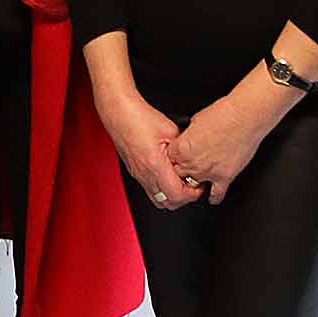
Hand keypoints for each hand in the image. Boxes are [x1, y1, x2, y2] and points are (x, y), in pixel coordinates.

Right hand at [98, 87, 195, 206]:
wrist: (119, 113)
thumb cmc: (140, 118)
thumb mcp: (170, 130)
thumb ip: (184, 149)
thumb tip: (195, 158)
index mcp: (155, 165)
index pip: (177, 194)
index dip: (192, 194)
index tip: (199, 184)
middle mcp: (144, 174)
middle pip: (167, 203)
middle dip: (183, 198)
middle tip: (192, 185)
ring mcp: (138, 175)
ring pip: (158, 200)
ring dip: (172, 195)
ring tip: (180, 182)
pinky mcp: (135, 172)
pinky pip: (150, 190)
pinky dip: (162, 189)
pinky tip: (168, 175)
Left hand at [162, 85, 287, 205]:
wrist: (245, 117)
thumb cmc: (223, 114)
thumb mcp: (195, 120)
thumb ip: (188, 135)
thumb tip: (189, 137)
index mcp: (182, 148)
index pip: (168, 159)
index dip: (173, 157)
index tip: (176, 158)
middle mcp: (192, 163)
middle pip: (178, 174)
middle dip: (180, 171)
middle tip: (185, 168)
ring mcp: (208, 172)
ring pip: (193, 185)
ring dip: (194, 182)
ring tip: (195, 180)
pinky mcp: (225, 177)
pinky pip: (217, 193)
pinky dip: (214, 197)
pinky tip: (212, 198)